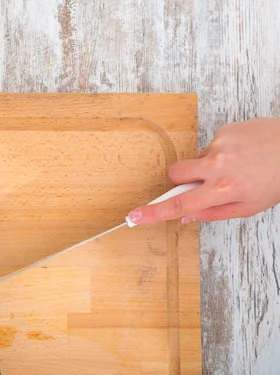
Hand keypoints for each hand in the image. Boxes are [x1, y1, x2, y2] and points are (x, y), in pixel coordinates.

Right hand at [127, 118, 279, 223]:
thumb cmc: (278, 179)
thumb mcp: (249, 206)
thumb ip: (214, 213)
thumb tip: (186, 216)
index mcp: (224, 189)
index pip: (180, 204)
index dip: (154, 212)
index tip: (135, 216)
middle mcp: (218, 166)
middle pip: (175, 173)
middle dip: (180, 180)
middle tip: (200, 183)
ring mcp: (220, 145)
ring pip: (197, 160)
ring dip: (209, 166)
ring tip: (237, 166)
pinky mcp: (225, 130)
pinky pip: (212, 145)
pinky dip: (223, 152)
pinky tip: (242, 153)